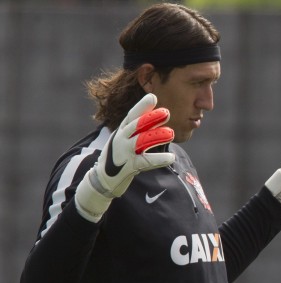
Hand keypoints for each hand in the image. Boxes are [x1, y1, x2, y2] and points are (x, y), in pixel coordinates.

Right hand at [75, 93, 174, 221]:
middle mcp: (120, 139)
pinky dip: (159, 159)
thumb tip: (157, 115)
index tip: (153, 97)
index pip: (131, 115)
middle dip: (151, 118)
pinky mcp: (128, 166)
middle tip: (166, 113)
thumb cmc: (120, 157)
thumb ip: (139, 130)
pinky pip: (145, 161)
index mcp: (121, 131)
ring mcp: (123, 152)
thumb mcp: (126, 140)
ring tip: (171, 133)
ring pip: (140, 141)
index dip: (142, 106)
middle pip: (136, 125)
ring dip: (156, 136)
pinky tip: (170, 157)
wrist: (102, 180)